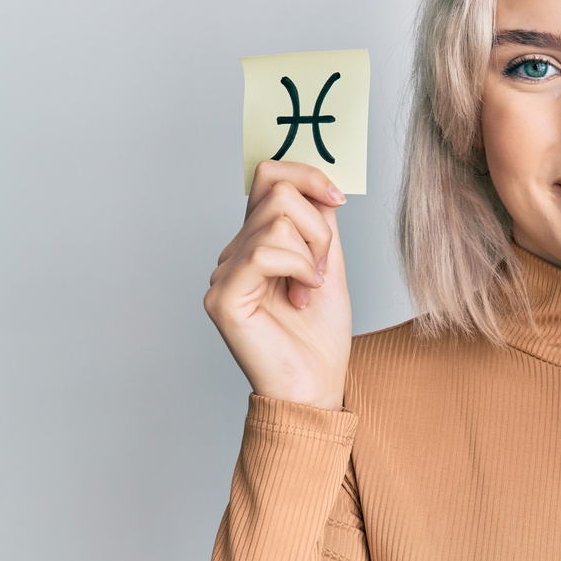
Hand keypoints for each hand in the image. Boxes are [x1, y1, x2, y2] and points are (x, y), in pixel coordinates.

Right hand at [203, 160, 352, 408]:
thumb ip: (319, 223)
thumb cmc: (320, 335)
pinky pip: (264, 252)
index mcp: (257, 242)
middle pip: (276, 191)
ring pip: (275, 220)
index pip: (268, 176)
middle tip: (322, 266)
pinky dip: (297, 268)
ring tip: (310, 287)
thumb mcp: (328, 264)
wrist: (317, 385)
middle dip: (317, 224)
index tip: (338, 197)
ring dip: (310, 252)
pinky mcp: (223, 297)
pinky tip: (301, 296)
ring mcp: (224, 274)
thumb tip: (316, 183)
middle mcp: (234, 253)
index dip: (306, 175)